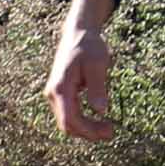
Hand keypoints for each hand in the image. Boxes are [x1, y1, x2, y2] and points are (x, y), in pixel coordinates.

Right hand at [45, 19, 115, 142]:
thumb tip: (101, 110)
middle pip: (67, 125)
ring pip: (68, 121)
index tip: (108, 132)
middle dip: (88, 132)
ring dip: (86, 128)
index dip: (88, 131)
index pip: (70, 120)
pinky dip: (83, 120)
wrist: (78, 33)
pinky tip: (98, 119)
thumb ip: (98, 87)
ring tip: (108, 128)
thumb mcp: (98, 64)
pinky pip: (70, 113)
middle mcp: (53, 94)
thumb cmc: (88, 46)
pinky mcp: (60, 94)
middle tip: (111, 133)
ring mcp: (55, 95)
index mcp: (60, 88)